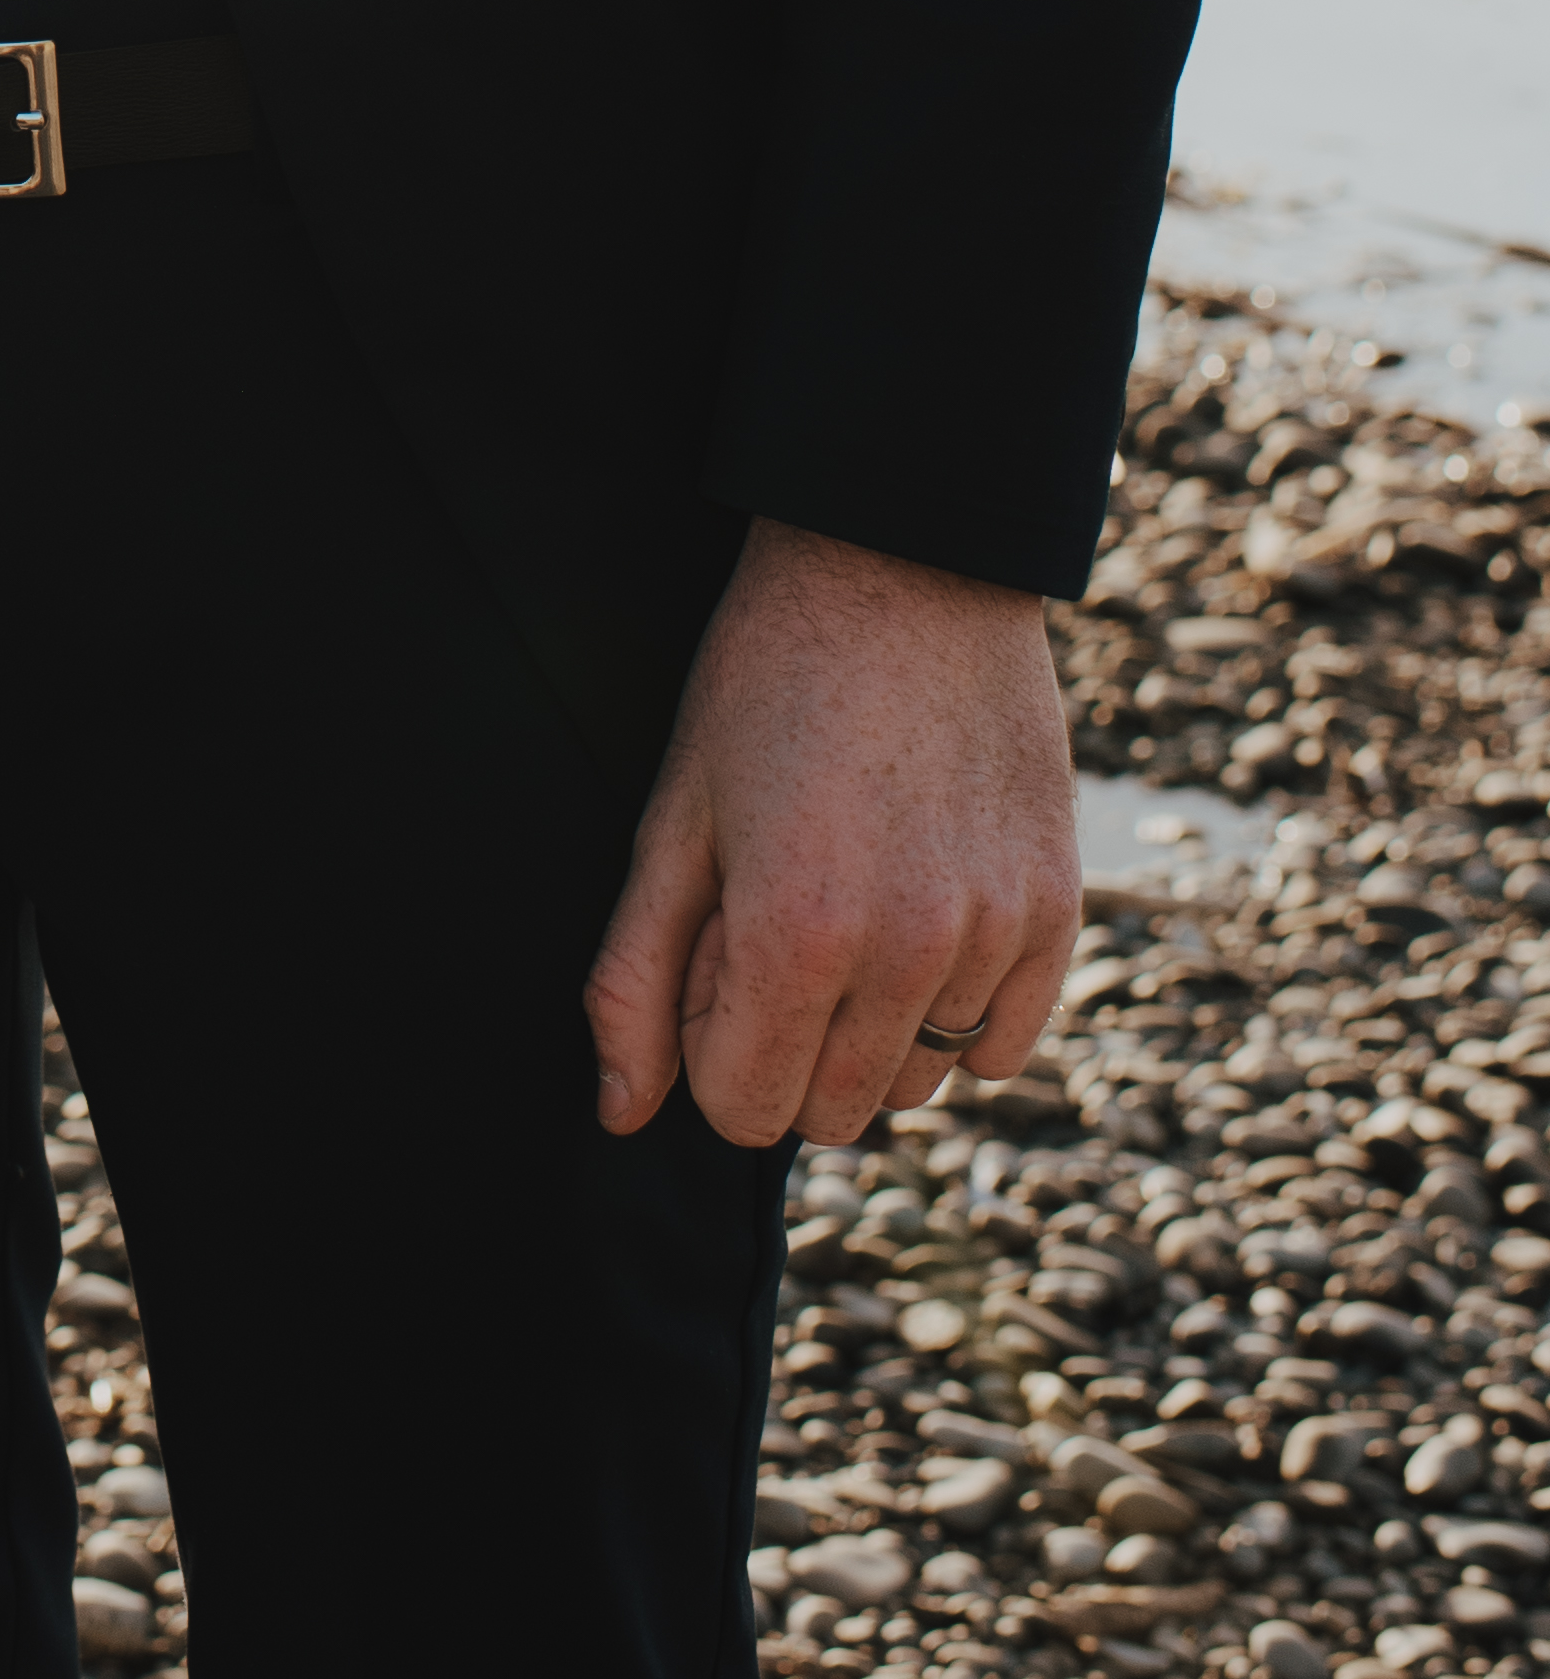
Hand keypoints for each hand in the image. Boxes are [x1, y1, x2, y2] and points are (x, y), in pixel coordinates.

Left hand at [585, 514, 1079, 1151]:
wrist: (903, 563)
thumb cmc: (765, 680)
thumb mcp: (674, 816)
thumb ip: (632, 979)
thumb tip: (619, 1114)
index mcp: (796, 935)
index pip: (743, 1110)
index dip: (707, 1041)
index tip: (712, 956)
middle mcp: (910, 952)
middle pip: (832, 1113)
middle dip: (783, 1048)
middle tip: (774, 923)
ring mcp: (995, 933)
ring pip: (916, 1083)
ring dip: (870, 1031)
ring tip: (852, 902)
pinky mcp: (1059, 909)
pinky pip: (1000, 1047)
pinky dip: (955, 1015)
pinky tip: (922, 920)